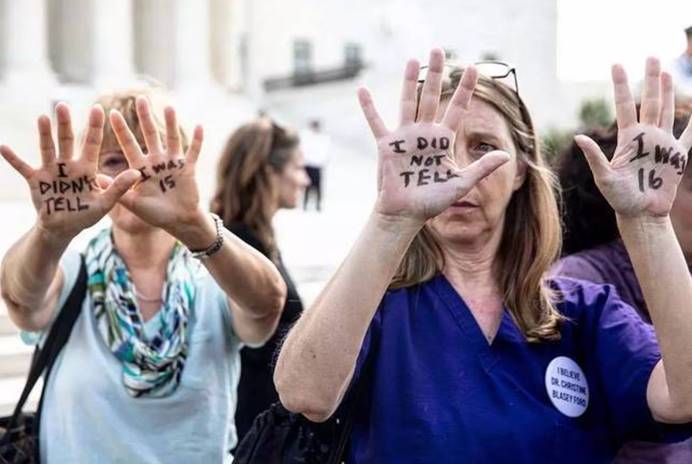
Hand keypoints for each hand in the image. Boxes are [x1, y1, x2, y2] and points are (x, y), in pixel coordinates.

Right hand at [0, 103, 139, 240]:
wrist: (63, 228)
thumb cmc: (85, 215)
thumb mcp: (104, 203)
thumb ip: (119, 188)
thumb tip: (137, 173)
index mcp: (87, 168)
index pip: (92, 143)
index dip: (95, 127)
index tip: (99, 108)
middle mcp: (68, 165)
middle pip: (66, 140)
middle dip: (65, 123)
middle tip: (63, 104)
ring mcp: (51, 171)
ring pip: (47, 148)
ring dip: (44, 133)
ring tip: (43, 117)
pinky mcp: (36, 180)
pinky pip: (22, 167)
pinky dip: (12, 158)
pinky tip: (3, 146)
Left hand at [109, 97, 206, 240]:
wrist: (178, 222)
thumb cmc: (155, 214)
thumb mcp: (133, 203)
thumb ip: (117, 190)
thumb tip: (96, 178)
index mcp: (141, 169)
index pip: (129, 145)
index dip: (122, 130)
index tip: (112, 113)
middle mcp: (156, 162)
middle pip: (150, 135)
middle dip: (145, 118)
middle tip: (140, 99)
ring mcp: (173, 164)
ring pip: (172, 139)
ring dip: (171, 124)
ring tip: (168, 107)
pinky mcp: (188, 169)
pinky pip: (193, 152)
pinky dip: (197, 141)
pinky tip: (199, 126)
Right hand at [358, 48, 509, 224]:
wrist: (406, 214)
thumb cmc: (432, 201)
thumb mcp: (461, 183)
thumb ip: (481, 167)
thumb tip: (507, 155)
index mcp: (443, 140)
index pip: (457, 108)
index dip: (465, 89)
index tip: (473, 68)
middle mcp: (424, 133)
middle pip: (431, 97)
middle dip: (436, 74)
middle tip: (439, 50)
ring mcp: (405, 137)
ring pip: (408, 102)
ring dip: (410, 81)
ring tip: (413, 60)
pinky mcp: (387, 146)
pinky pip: (376, 123)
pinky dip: (368, 108)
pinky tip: (361, 90)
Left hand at [576, 58, 691, 218]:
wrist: (640, 214)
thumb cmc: (619, 198)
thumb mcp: (604, 177)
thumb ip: (595, 156)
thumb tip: (578, 137)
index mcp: (628, 138)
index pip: (625, 105)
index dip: (621, 85)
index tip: (617, 64)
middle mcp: (645, 137)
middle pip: (649, 101)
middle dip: (651, 79)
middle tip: (652, 56)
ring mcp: (662, 144)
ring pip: (666, 111)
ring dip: (667, 92)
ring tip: (666, 72)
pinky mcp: (677, 157)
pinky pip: (689, 136)